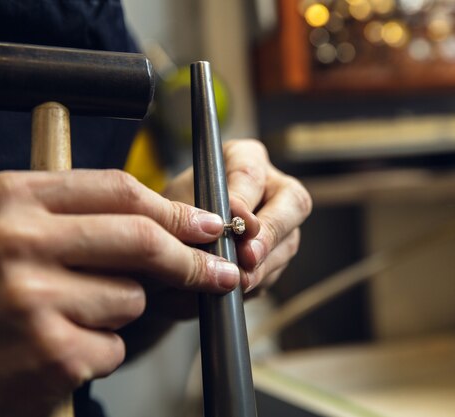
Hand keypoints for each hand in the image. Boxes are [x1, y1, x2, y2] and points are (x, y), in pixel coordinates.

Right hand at [0, 169, 238, 416]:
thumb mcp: (17, 232)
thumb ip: (88, 217)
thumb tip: (181, 223)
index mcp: (13, 197)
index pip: (120, 190)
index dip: (176, 210)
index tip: (210, 224)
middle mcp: (16, 241)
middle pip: (141, 239)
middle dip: (190, 259)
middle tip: (217, 270)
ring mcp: (31, 298)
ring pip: (132, 297)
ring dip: (120, 312)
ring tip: (69, 318)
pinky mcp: (49, 351)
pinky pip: (114, 346)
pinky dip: (100, 351)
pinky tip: (58, 350)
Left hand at [163, 139, 312, 297]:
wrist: (161, 255)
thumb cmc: (167, 219)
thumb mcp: (172, 210)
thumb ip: (196, 215)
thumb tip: (222, 229)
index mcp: (244, 158)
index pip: (251, 174)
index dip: (243, 201)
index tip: (231, 223)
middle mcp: (270, 185)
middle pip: (292, 202)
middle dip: (269, 234)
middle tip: (247, 257)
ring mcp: (280, 221)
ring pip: (288, 241)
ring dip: (262, 265)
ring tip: (235, 280)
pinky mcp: (278, 255)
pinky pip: (276, 270)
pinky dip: (255, 282)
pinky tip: (234, 287)